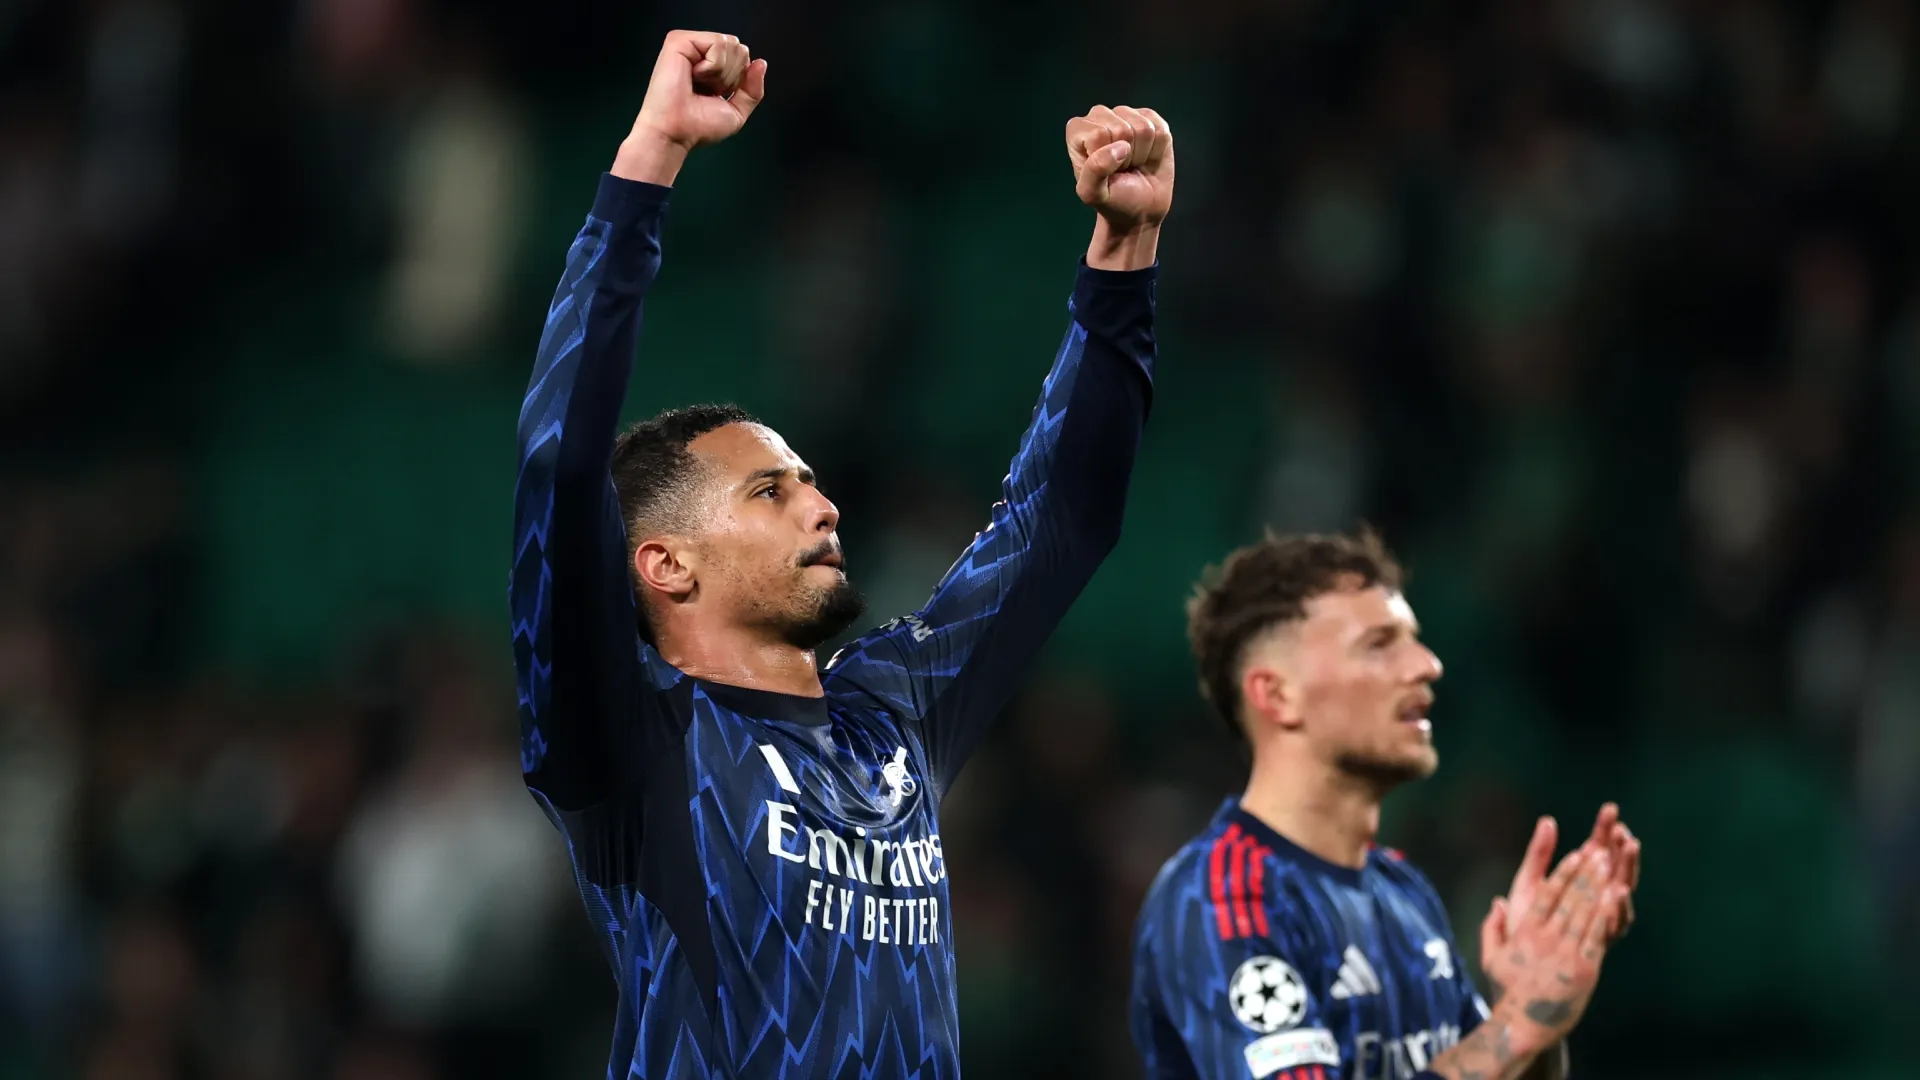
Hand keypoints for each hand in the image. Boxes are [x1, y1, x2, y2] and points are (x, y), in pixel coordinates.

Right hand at [614, 31, 767, 184]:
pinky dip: (713, 66)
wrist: (677, 132)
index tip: (717, 95)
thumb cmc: (698, 126)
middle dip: (732, 75)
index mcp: (711, 66)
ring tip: (699, 84)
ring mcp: (689, 45)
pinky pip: (717, 43)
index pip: (743, 57)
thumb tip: (761, 63)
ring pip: (731, 44)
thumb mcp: (736, 111)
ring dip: (722, 72)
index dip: (739, 80)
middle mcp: (700, 52)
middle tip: (707, 90)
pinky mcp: (679, 41)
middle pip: (739, 48)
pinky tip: (694, 76)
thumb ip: (753, 89)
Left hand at [1067, 105, 1174, 268]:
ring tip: (1133, 163)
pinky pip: (1161, 130)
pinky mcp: (1150, 118)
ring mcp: (1126, 114)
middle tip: (1121, 169)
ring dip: (1142, 153)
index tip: (1106, 172)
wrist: (1140, 208)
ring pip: (1144, 128)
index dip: (1108, 158)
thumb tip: (1121, 147)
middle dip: (1127, 157)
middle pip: (1123, 129)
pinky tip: (1147, 155)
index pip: (1099, 134)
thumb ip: (1095, 170)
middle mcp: (1099, 116)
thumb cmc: (1112, 199)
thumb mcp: (1093, 193)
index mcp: (1078, 131)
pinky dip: (1158, 149)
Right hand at [1479, 847, 1626, 1052]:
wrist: (1525, 1024)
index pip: (1547, 894)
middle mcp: (1547, 938)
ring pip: (1585, 912)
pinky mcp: (1585, 968)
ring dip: (1598, 887)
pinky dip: (1606, 914)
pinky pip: (1597, 935)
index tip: (1575, 855)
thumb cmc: (1508, 992)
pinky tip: (1614, 898)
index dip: (1563, 872)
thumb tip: (1497, 902)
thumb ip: (1492, 928)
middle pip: (1570, 898)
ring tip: (1608, 867)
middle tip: (1598, 851)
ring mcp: (1567, 952)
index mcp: (1526, 932)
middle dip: (1585, 872)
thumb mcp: (1491, 958)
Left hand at [1503, 806, 1639, 944]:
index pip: (1596, 848)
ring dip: (1626, 868)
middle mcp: (1593, 900)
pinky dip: (1617, 907)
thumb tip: (1548, 821)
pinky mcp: (1598, 941)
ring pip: (1620, 889)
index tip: (1611, 810)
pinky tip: (1618, 890)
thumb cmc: (1523, 925)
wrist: (1520, 970)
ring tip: (1629, 847)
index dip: (1604, 829)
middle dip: (1620, 846)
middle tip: (1625, 827)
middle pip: (1613, 866)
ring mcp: (1598, 919)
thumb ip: (1538, 855)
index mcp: (1577, 882)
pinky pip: (1613, 922)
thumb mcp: (1527, 885)